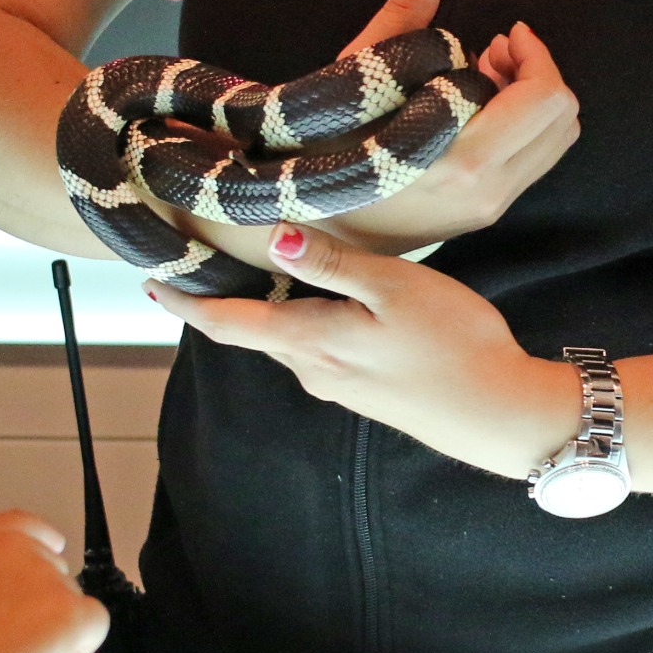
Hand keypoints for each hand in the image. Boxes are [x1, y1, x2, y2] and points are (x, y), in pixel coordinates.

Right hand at [0, 509, 110, 652]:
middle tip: (11, 635)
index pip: (26, 525)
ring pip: (72, 601)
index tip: (49, 553)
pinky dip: (79, 645)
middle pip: (54, 567)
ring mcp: (47, 575)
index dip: (41, 544)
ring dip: (54, 627)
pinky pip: (95, 624)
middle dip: (42, 600)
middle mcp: (17, 547)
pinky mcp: (71, 608)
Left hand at [150, 225, 577, 478]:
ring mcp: (339, 387)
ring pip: (288, 340)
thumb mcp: (394, 287)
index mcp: (310, 340)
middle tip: (202, 258)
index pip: (226, 324)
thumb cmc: (454, 342)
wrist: (501, 415)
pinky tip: (326, 301)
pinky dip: (305, 322)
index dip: (184, 303)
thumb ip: (332, 263)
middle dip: (225, 299)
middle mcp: (313, 370)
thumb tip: (272, 237)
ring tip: (262, 268)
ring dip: (268, 309)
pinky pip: (318, 351)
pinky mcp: (365, 393)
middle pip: (253, 331)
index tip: (151, 281)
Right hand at [158, 0, 579, 267]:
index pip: (544, 98)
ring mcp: (490, 209)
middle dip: (537, 75)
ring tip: (480, 78)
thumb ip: (404, 13)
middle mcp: (488, 190)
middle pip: (563, 120)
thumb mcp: (360, 73)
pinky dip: (521, 126)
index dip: (534, 55)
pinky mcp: (487, 215)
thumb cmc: (325, 143)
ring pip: (555, 143)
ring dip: (531, 102)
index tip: (502, 35)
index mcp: (463, 158)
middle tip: (492, 54)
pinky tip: (474, 109)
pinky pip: (533, 161)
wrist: (310, 222)